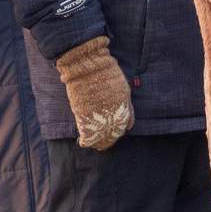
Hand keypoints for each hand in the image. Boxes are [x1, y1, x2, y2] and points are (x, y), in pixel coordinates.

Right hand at [56, 36, 132, 150]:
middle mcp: (110, 110)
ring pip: (98, 133)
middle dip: (108, 140)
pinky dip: (86, 135)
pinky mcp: (81, 109)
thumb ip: (128, 109)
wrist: (88, 65)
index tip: (115, 139)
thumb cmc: (108, 75)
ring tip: (96, 146)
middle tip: (104, 146)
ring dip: (97, 141)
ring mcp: (95, 110)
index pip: (122, 126)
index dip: (119, 134)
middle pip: (111, 132)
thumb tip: (130, 127)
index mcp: (123, 104)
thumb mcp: (124, 91)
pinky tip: (85, 140)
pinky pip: (85, 127)